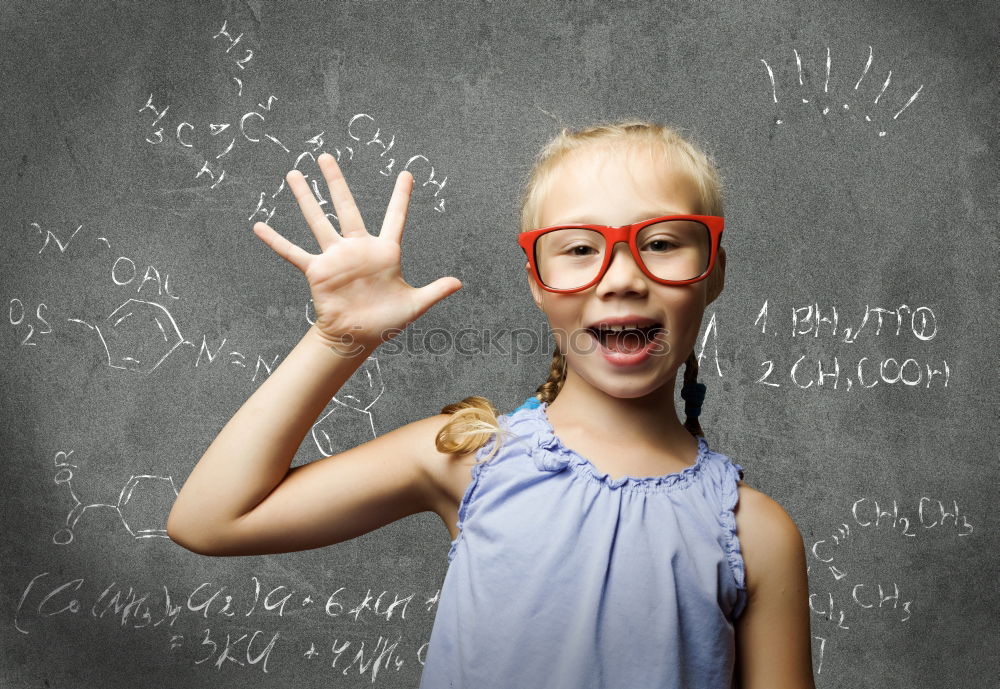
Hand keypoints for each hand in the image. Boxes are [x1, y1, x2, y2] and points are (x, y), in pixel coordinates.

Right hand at [252, 153, 461, 352]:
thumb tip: (459, 283)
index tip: (407, 173)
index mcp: (384, 252)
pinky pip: (293, 253)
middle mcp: (358, 248)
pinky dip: (276, 240)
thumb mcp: (415, 305)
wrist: (357, 337)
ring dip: (305, 198)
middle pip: (346, 207)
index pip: (395, 218)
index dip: (401, 197)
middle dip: (336, 182)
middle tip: (326, 156)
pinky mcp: (317, 271)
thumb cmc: (386, 321)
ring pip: (318, 221)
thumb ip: (435, 291)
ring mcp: (336, 257)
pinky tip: (259, 225)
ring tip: (294, 173)